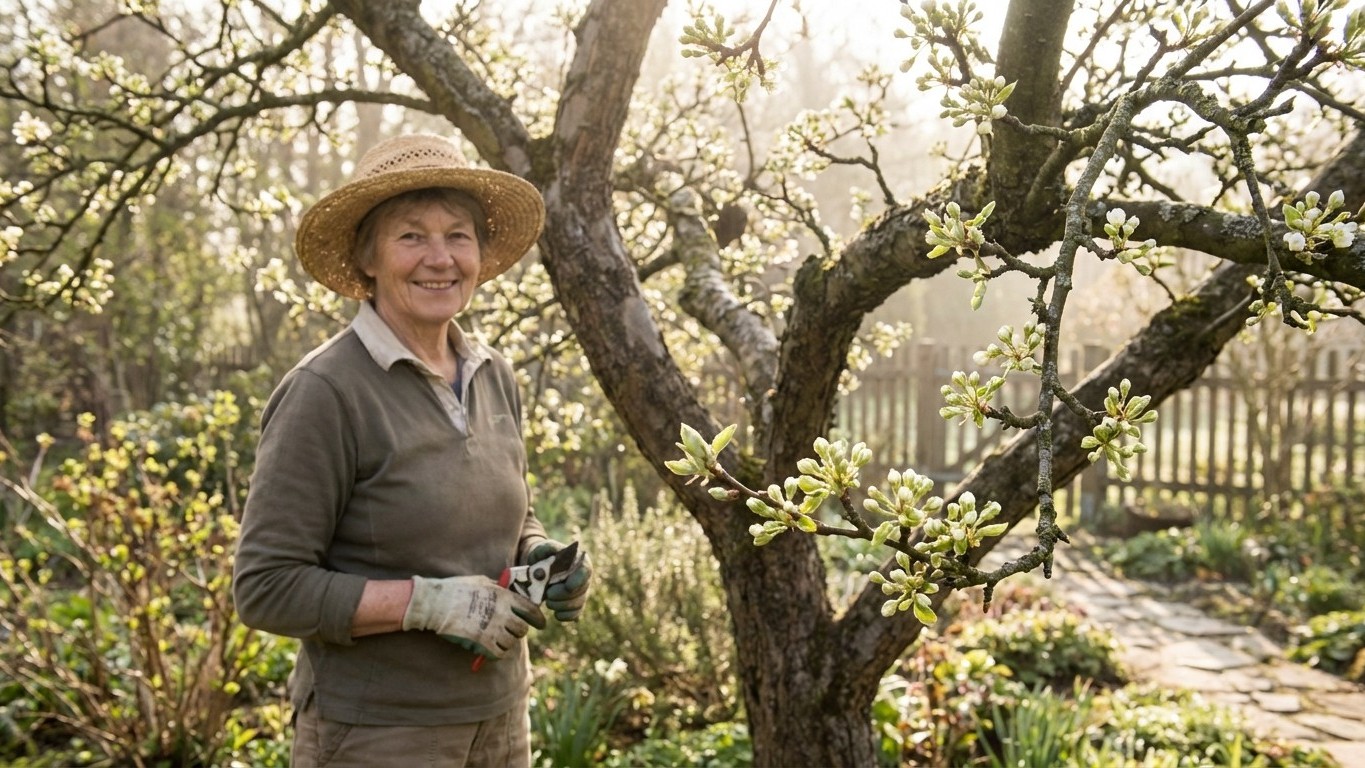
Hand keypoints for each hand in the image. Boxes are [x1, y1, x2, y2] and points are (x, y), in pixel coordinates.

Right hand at [402, 575, 544, 659]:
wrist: (435, 604)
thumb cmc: (455, 590)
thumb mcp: (481, 582)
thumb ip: (497, 589)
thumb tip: (507, 593)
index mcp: (504, 596)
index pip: (530, 609)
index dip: (538, 619)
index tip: (541, 624)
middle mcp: (503, 612)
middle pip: (522, 629)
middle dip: (518, 631)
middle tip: (511, 632)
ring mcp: (493, 629)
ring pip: (512, 643)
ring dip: (507, 643)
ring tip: (498, 640)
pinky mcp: (482, 643)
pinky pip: (499, 653)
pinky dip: (497, 653)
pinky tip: (491, 650)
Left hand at [526, 540, 592, 621]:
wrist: (539, 570)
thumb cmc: (543, 556)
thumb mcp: (543, 548)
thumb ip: (548, 548)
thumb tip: (554, 552)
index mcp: (580, 561)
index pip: (585, 571)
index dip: (578, 580)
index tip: (568, 586)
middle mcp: (584, 577)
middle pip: (581, 590)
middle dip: (564, 595)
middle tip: (548, 594)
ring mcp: (580, 592)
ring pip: (578, 603)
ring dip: (562, 606)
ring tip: (548, 602)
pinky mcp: (574, 605)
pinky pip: (575, 614)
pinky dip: (565, 616)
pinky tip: (556, 614)